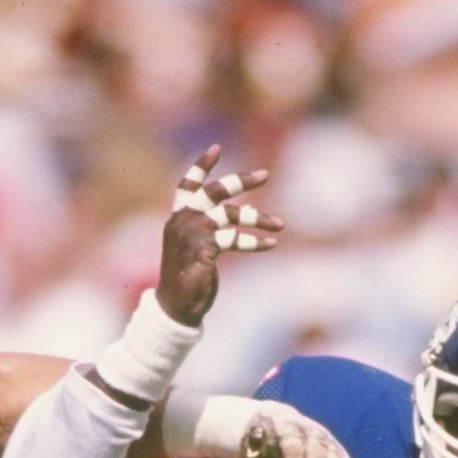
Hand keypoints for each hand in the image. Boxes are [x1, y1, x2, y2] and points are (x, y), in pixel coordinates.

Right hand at [157, 145, 279, 326]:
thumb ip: (214, 228)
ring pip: (229, 214)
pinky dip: (254, 241)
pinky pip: (234, 239)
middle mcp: (183, 222)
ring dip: (257, 218)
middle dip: (240, 181)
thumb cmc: (188, 280)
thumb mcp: (198, 248)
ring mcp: (192, 236)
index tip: (216, 148)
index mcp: (178, 219)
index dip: (200, 167)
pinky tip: (271, 244)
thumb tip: (245, 211)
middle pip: (214, 192)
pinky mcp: (204, 251)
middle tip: (265, 174)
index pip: (187, 187)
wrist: (176, 309)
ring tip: (281, 224)